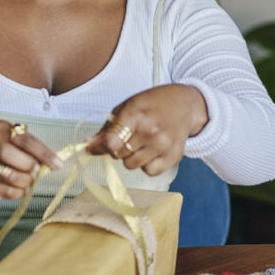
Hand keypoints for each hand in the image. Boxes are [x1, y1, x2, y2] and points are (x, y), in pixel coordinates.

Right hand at [0, 121, 62, 198]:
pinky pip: (4, 191)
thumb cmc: (4, 150)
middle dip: (27, 164)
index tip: (57, 164)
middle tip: (36, 171)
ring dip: (24, 180)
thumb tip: (53, 163)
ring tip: (28, 180)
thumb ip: (32, 149)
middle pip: (6, 153)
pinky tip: (20, 188)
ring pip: (5, 174)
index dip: (42, 152)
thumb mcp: (15, 142)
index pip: (23, 139)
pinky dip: (17, 192)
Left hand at [87, 84, 207, 175]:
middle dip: (118, 148)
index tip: (97, 145)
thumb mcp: (128, 106)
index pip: (111, 142)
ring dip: (131, 157)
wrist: (186, 104)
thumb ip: (108, 127)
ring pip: (131, 166)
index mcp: (136, 114)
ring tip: (141, 142)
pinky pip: (149, 172)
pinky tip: (152, 150)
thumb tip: (89, 145)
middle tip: (127, 136)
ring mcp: (164, 146)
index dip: (100, 146)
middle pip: (119, 155)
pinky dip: (146, 164)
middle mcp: (151, 131)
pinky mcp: (173, 157)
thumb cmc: (153, 103)